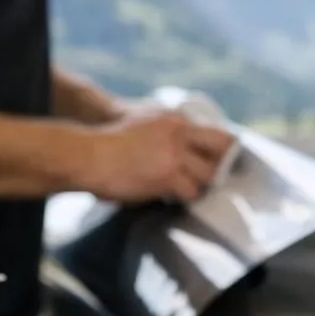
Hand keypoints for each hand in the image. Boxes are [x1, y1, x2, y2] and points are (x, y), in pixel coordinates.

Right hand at [72, 107, 235, 202]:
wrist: (89, 154)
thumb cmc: (111, 141)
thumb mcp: (144, 122)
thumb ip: (168, 130)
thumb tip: (188, 143)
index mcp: (176, 120)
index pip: (217, 134)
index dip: (225, 150)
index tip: (224, 161)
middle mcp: (180, 134)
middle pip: (220, 153)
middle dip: (220, 168)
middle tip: (212, 178)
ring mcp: (175, 155)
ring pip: (207, 176)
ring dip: (198, 184)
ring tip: (184, 187)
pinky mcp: (168, 176)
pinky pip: (189, 191)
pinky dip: (182, 195)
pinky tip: (171, 194)